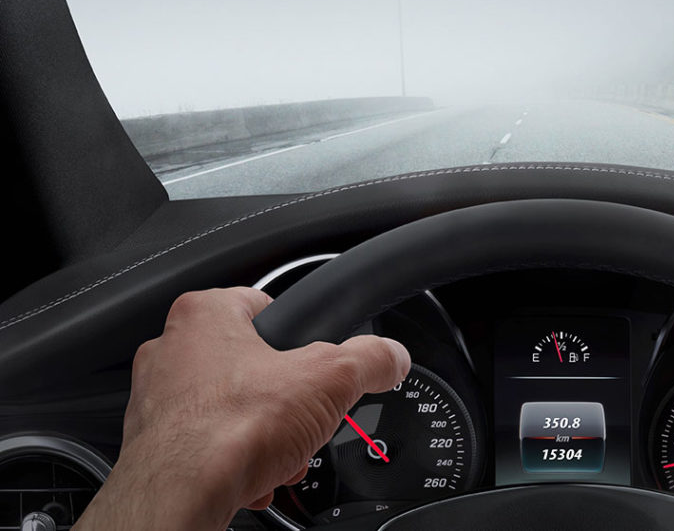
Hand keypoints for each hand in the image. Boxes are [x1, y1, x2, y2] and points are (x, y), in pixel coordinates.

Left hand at [75, 287, 410, 530]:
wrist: (181, 496)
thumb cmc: (228, 431)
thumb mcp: (331, 380)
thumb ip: (369, 359)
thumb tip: (391, 357)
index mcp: (205, 315)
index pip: (266, 305)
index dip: (301, 336)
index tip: (318, 361)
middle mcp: (172, 350)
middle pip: (255, 365)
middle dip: (287, 400)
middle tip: (304, 417)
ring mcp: (158, 399)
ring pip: (233, 409)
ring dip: (265, 435)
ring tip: (281, 453)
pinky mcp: (155, 444)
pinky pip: (210, 445)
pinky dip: (236, 461)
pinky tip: (255, 474)